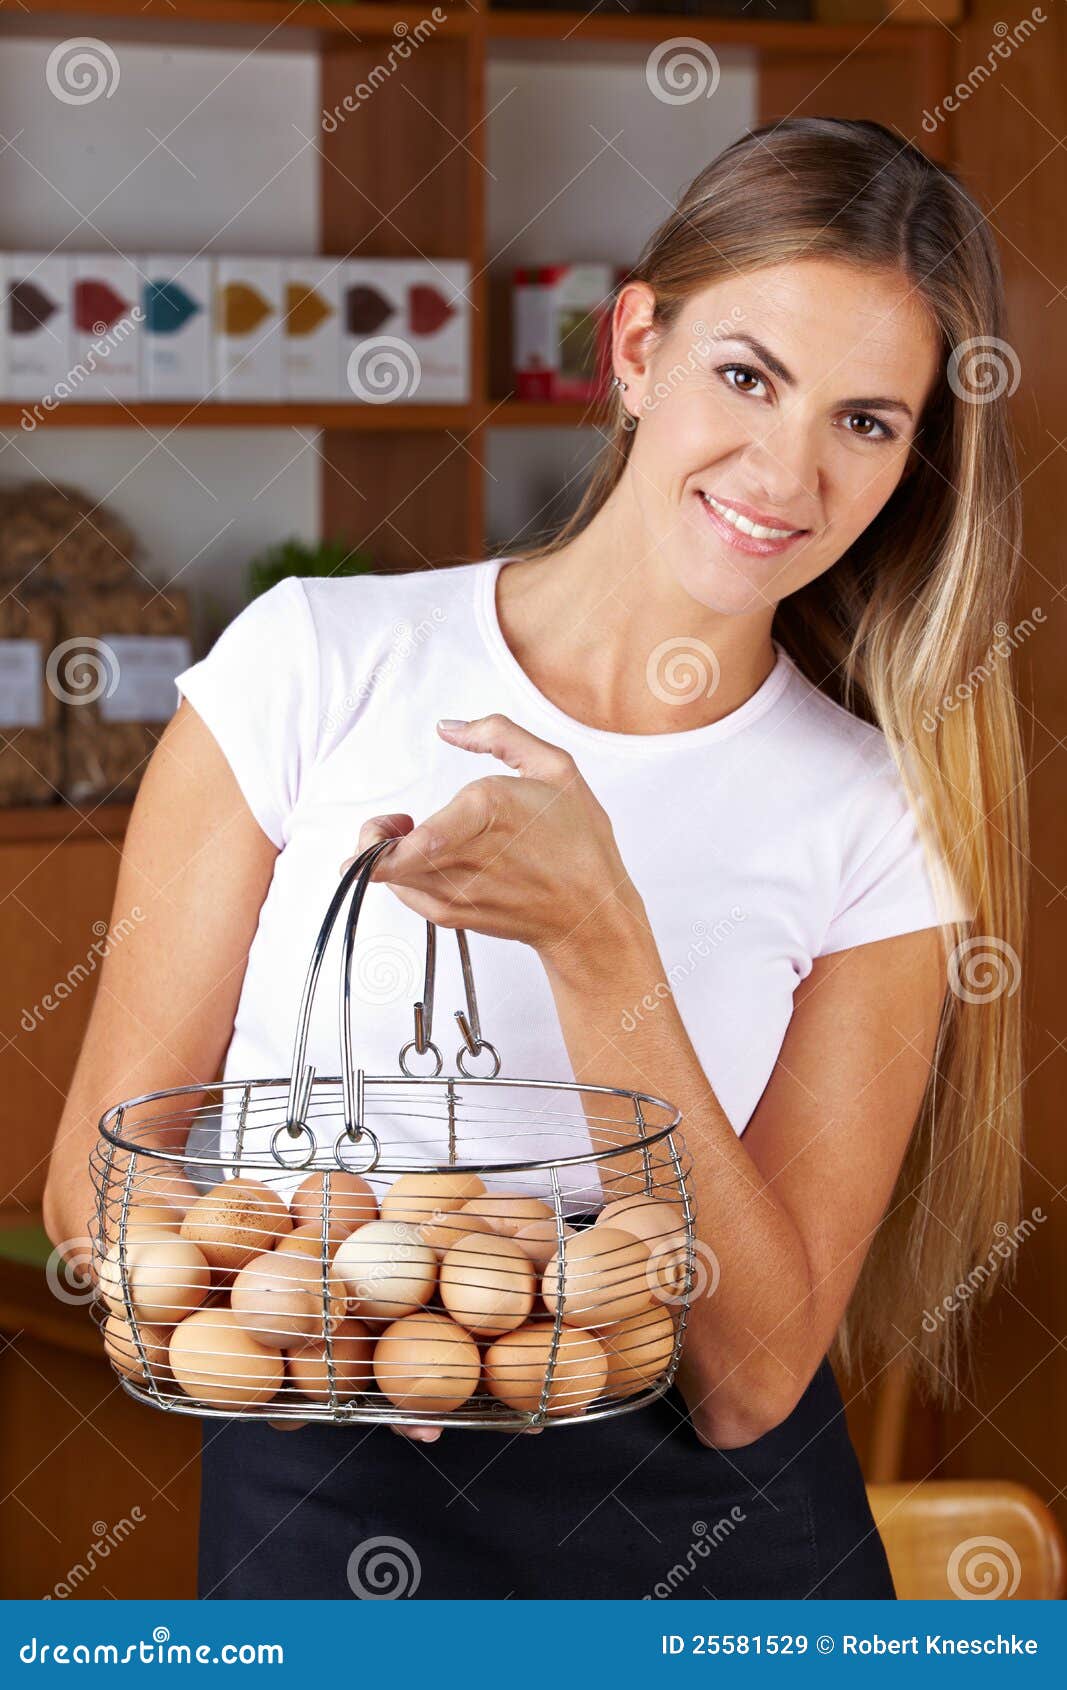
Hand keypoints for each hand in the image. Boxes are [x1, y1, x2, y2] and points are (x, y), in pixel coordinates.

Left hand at [340, 714, 643, 969]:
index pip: (417, 841)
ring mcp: (458, 891)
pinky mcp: (453, 915)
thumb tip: (448, 727)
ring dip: (386, 856)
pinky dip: (404, 877)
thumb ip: (498, 734)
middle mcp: (467, 856)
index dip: (382, 833)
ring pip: (389, 878)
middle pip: (385, 861)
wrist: (590, 912)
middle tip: (393, 825)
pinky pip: (404, 895)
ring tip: (414, 841)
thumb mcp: (555, 767)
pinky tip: (432, 863)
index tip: (399, 818)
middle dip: (374, 837)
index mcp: (489, 811)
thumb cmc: (578, 842)